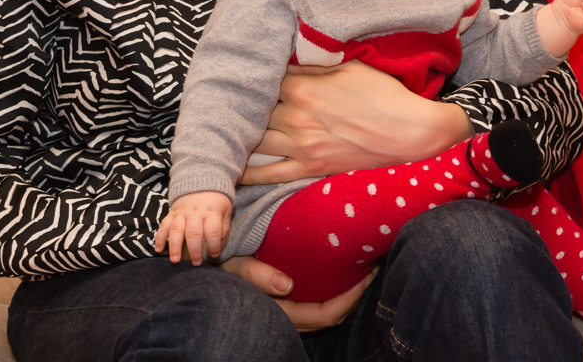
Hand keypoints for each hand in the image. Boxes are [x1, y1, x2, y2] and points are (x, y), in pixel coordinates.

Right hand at [155, 191, 231, 264]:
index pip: (213, 231)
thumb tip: (218, 242)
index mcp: (211, 212)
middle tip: (196, 263)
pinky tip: (158, 249)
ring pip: (176, 230)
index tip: (214, 255)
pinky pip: (163, 225)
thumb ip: (223, 227)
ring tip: (175, 260)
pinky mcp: (171, 213)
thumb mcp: (226, 211)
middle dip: (194, 250)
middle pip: (193, 233)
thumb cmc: (216, 202)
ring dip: (174, 247)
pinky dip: (159, 238)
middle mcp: (195, 213)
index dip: (214, 245)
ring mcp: (182, 213)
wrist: (202, 183)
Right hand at [220, 255, 378, 331]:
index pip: (325, 314)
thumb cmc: (223, 264)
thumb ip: (259, 275)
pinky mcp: (288, 306)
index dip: (351, 297)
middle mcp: (286, 319)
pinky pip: (318, 307)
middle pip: (332, 317)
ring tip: (363, 268)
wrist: (210, 267)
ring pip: (326, 314)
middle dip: (356, 295)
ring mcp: (288, 315)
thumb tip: (288, 286)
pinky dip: (334, 294)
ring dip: (348, 295)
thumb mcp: (237, 265)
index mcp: (279, 311)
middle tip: (373, 266)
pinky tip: (341, 274)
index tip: (367, 273)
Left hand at [239, 61, 472, 185]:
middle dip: (243, 108)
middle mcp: (296, 117)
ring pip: (255, 141)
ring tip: (225, 134)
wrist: (410, 132)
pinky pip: (270, 173)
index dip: (254, 80)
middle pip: (254, 112)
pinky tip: (233, 169)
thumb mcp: (351, 67)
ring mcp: (302, 145)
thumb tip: (286, 56)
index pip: (264, 82)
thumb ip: (314, 63)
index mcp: (304, 88)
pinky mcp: (310, 167)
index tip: (242, 78)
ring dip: (240, 137)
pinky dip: (248, 174)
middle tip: (227, 105)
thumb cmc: (384, 95)